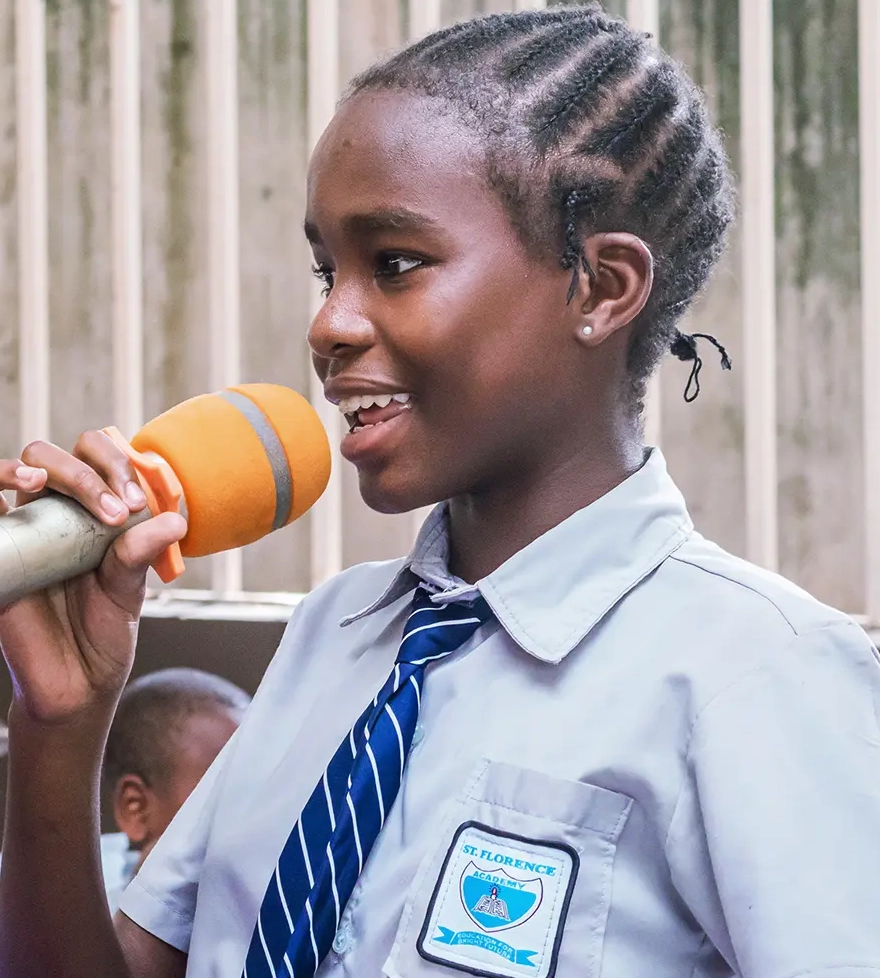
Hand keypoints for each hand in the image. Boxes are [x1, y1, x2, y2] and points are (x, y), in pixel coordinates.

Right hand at [0, 433, 186, 725]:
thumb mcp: (129, 590)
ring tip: (46, 485)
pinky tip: (12, 495)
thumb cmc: (104, 631)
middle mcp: (51, 514)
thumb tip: (173, 519)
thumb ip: (141, 552)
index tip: (135, 501)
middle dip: (84, 470)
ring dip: (30, 469)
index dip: (113, 462)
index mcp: (90, 512)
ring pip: (10, 473)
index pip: (93, 455)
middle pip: (48, 456)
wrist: (76, 685)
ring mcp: (20, 533)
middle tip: (116, 510)